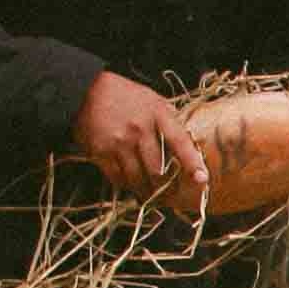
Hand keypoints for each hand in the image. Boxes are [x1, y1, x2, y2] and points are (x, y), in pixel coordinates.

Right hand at [71, 70, 209, 205]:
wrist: (86, 91)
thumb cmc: (126, 96)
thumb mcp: (154, 101)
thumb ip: (170, 123)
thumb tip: (189, 147)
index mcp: (158, 114)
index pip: (180, 142)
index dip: (192, 163)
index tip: (202, 179)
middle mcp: (140, 130)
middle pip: (158, 170)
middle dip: (167, 188)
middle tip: (172, 196)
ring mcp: (119, 142)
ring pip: (138, 179)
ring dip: (147, 192)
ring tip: (152, 196)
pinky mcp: (100, 152)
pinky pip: (118, 178)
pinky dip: (127, 185)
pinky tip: (132, 185)